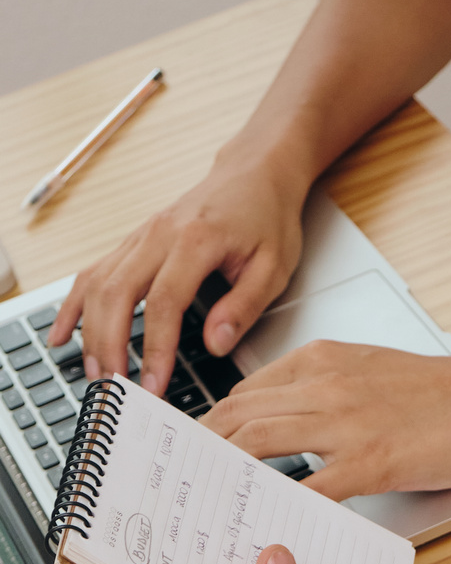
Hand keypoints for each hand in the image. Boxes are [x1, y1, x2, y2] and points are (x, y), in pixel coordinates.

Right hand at [48, 146, 307, 396]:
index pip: (164, 303)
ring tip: (98, 376)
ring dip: (90, 333)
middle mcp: (159, 234)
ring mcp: (140, 236)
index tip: (154, 385)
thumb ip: (244, 307)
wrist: (253, 174)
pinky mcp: (132, 242)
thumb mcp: (274, 267)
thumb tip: (216, 344)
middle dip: (110, 346)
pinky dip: (73, 306)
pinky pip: (92, 273)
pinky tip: (63, 335)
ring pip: (97, 285)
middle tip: (117, 390)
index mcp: (196, 240)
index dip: (155, 348)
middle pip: (116, 294)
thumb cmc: (266, 218)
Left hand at [200, 341, 450, 498]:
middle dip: (197, 453)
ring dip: (221, 476)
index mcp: (323, 361)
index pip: (243, 393)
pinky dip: (279, 508)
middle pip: (235, 415)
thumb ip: (326, 393)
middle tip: (176, 488)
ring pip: (256, 442)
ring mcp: (347, 422)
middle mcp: (326, 384)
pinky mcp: (374, 458)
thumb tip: (288, 428)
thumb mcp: (374, 373)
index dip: (208, 427)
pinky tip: (264, 528)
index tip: (191, 456)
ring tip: (201, 508)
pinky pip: (310, 486)